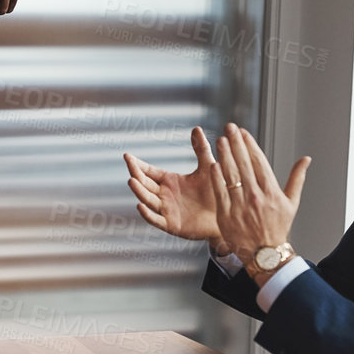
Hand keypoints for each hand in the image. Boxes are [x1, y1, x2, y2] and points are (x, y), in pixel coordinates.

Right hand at [126, 127, 224, 245]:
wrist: (226, 214)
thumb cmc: (216, 191)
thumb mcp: (207, 167)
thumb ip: (201, 149)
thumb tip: (196, 128)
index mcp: (170, 181)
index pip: (149, 172)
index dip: (138, 164)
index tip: (127, 156)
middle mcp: (164, 195)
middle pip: (145, 184)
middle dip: (136, 173)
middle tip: (128, 162)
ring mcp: (166, 210)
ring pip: (148, 200)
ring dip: (139, 191)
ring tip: (131, 180)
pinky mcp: (171, 224)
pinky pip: (156, 219)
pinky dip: (147, 214)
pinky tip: (140, 206)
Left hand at [208, 124, 309, 281]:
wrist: (266, 255)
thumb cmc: (279, 228)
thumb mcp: (292, 203)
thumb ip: (297, 178)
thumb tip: (306, 159)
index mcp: (272, 192)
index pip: (259, 162)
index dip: (250, 145)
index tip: (243, 132)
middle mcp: (256, 197)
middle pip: (244, 164)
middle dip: (236, 144)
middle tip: (229, 128)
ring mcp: (241, 206)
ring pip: (231, 176)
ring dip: (225, 156)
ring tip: (220, 141)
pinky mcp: (227, 215)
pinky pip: (221, 193)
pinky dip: (217, 178)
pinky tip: (213, 165)